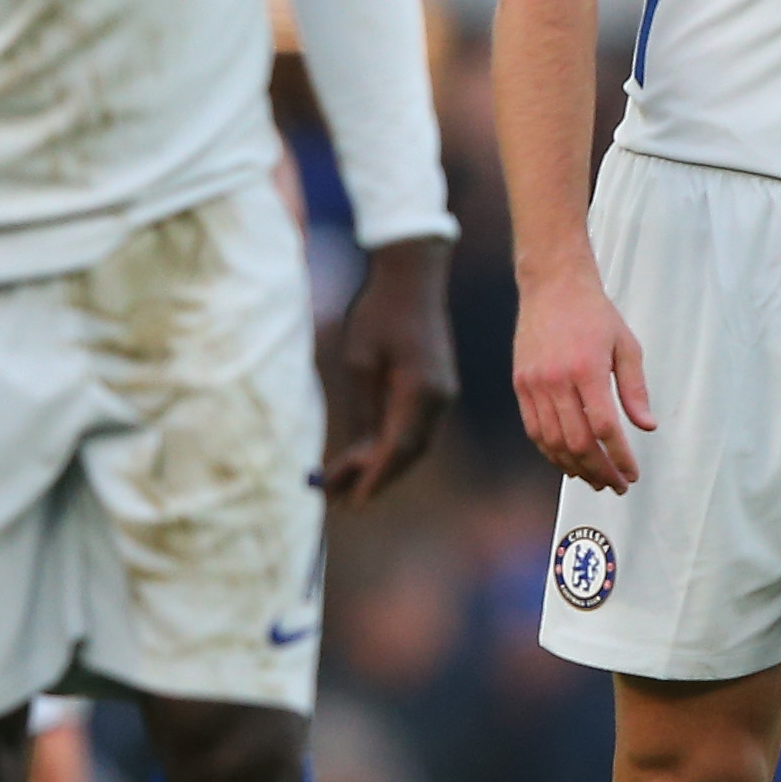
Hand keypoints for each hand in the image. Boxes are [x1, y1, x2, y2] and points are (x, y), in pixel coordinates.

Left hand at [319, 236, 456, 504]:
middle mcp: (439, 398)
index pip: (397, 448)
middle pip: (408, 453)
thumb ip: (362, 410)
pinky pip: (415, 428)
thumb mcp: (359, 361)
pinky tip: (364, 451)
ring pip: (413, 444)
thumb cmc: (380, 313)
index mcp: (419, 391)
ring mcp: (443, 394)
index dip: (373, 478)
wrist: (414, 278)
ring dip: (381, 464)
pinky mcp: (438, 388)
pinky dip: (391, 445)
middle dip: (374, 477)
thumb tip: (357, 452)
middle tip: (337, 498)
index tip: (351, 502)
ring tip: (343, 480)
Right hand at [512, 263, 652, 490]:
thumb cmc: (595, 315)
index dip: (619, 457)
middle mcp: (557, 381)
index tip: (631, 474)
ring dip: (575, 468)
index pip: (604, 428)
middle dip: (599, 470)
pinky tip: (568, 463)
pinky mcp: (521, 385)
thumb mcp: (627, 346)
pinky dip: (551, 452)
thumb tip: (647, 427)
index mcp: (587, 370)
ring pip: (552, 442)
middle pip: (577, 442)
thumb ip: (635, 390)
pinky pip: (534, 429)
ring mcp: (534, 385)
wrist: (552, 287)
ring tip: (595, 480)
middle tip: (616, 485)